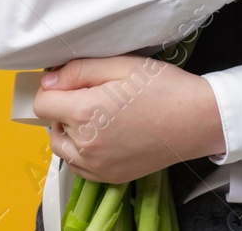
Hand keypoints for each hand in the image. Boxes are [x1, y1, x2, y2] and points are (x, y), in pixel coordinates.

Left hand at [33, 55, 224, 182]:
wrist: (198, 120)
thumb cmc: (164, 88)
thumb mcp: (122, 65)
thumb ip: (79, 70)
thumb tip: (49, 81)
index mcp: (85, 113)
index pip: (43, 103)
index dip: (56, 88)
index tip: (75, 82)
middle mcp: (85, 144)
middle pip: (51, 125)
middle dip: (65, 108)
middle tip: (96, 96)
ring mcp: (97, 165)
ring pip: (61, 148)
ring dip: (70, 131)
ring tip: (98, 116)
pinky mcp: (109, 177)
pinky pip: (79, 166)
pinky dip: (82, 151)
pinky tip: (104, 136)